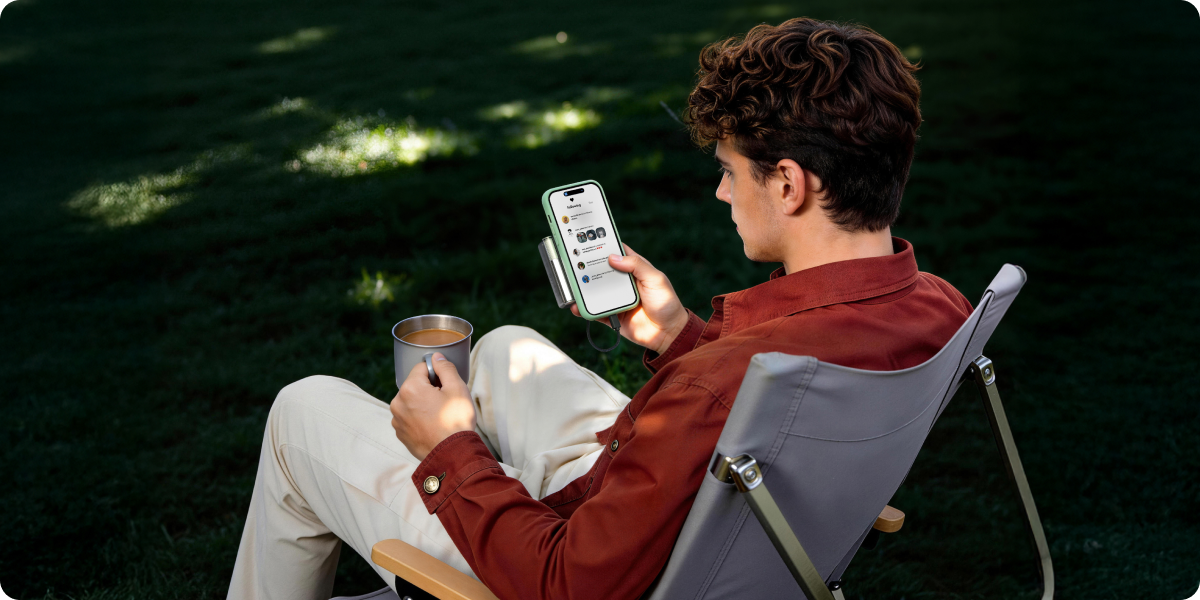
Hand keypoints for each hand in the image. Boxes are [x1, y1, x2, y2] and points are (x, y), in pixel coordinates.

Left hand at [390, 353, 475, 460]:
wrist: (452, 455)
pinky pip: (409, 417)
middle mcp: (398, 402)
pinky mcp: (400, 433)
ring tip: (440, 416)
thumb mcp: (457, 388)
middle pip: (415, 385)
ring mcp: (397, 419)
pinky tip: (433, 426)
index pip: (422, 368)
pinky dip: (419, 418)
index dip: (437, 374)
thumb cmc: (456, 421)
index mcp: (410, 388)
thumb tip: (436, 357)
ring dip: (423, 404)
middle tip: (446, 403)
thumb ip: (445, 368)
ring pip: (412, 401)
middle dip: (429, 389)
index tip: (446, 387)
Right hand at [571, 244, 687, 353]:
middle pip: (601, 271)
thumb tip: (613, 257)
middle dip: (587, 267)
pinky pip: (594, 312)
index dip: (604, 246)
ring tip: (572, 284)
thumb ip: (637, 266)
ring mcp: (616, 299)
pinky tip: (577, 307)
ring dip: (583, 288)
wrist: (668, 333)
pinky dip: (584, 310)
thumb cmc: (666, 303)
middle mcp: (623, 283)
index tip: (589, 239)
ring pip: (594, 291)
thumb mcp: (656, 279)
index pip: (617, 253)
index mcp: (634, 270)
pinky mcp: (612, 316)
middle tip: (573, 262)